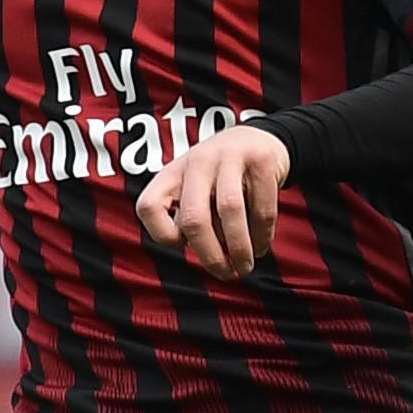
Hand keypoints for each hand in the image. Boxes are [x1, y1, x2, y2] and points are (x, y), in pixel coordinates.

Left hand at [137, 121, 291, 276]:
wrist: (258, 138)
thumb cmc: (220, 177)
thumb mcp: (196, 188)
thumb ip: (193, 219)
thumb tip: (210, 259)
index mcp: (173, 173)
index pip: (149, 206)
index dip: (162, 236)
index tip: (184, 246)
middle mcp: (197, 161)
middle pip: (193, 216)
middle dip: (210, 255)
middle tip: (224, 274)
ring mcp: (229, 156)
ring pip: (229, 210)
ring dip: (239, 248)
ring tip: (245, 266)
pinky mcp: (260, 159)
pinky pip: (261, 207)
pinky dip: (262, 235)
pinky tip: (261, 246)